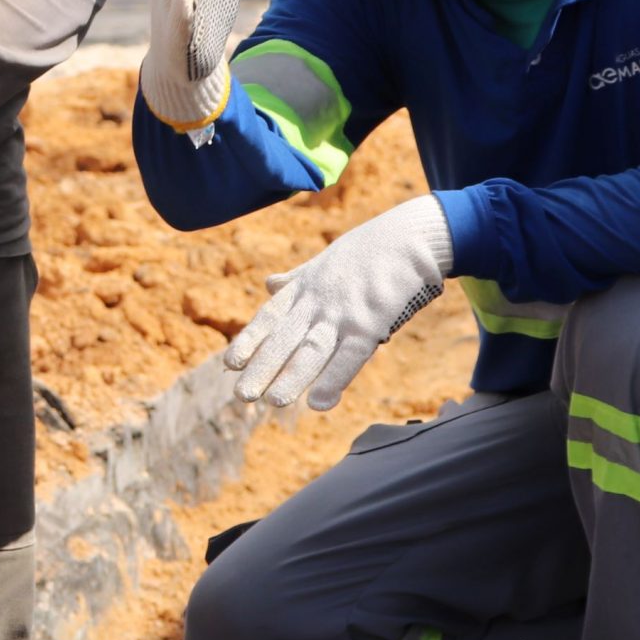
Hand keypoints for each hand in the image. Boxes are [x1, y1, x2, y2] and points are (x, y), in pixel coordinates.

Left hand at [225, 195, 453, 409]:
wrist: (409, 237)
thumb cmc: (367, 250)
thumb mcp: (323, 261)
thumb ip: (295, 278)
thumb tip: (268, 284)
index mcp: (305, 287)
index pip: (270, 316)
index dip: (250, 341)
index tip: (230, 364)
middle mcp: (318, 300)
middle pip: (285, 337)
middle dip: (263, 367)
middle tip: (242, 395)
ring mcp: (343, 311)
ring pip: (311, 348)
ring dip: (292, 376)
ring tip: (274, 401)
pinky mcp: (371, 321)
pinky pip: (349, 355)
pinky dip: (334, 378)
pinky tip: (320, 402)